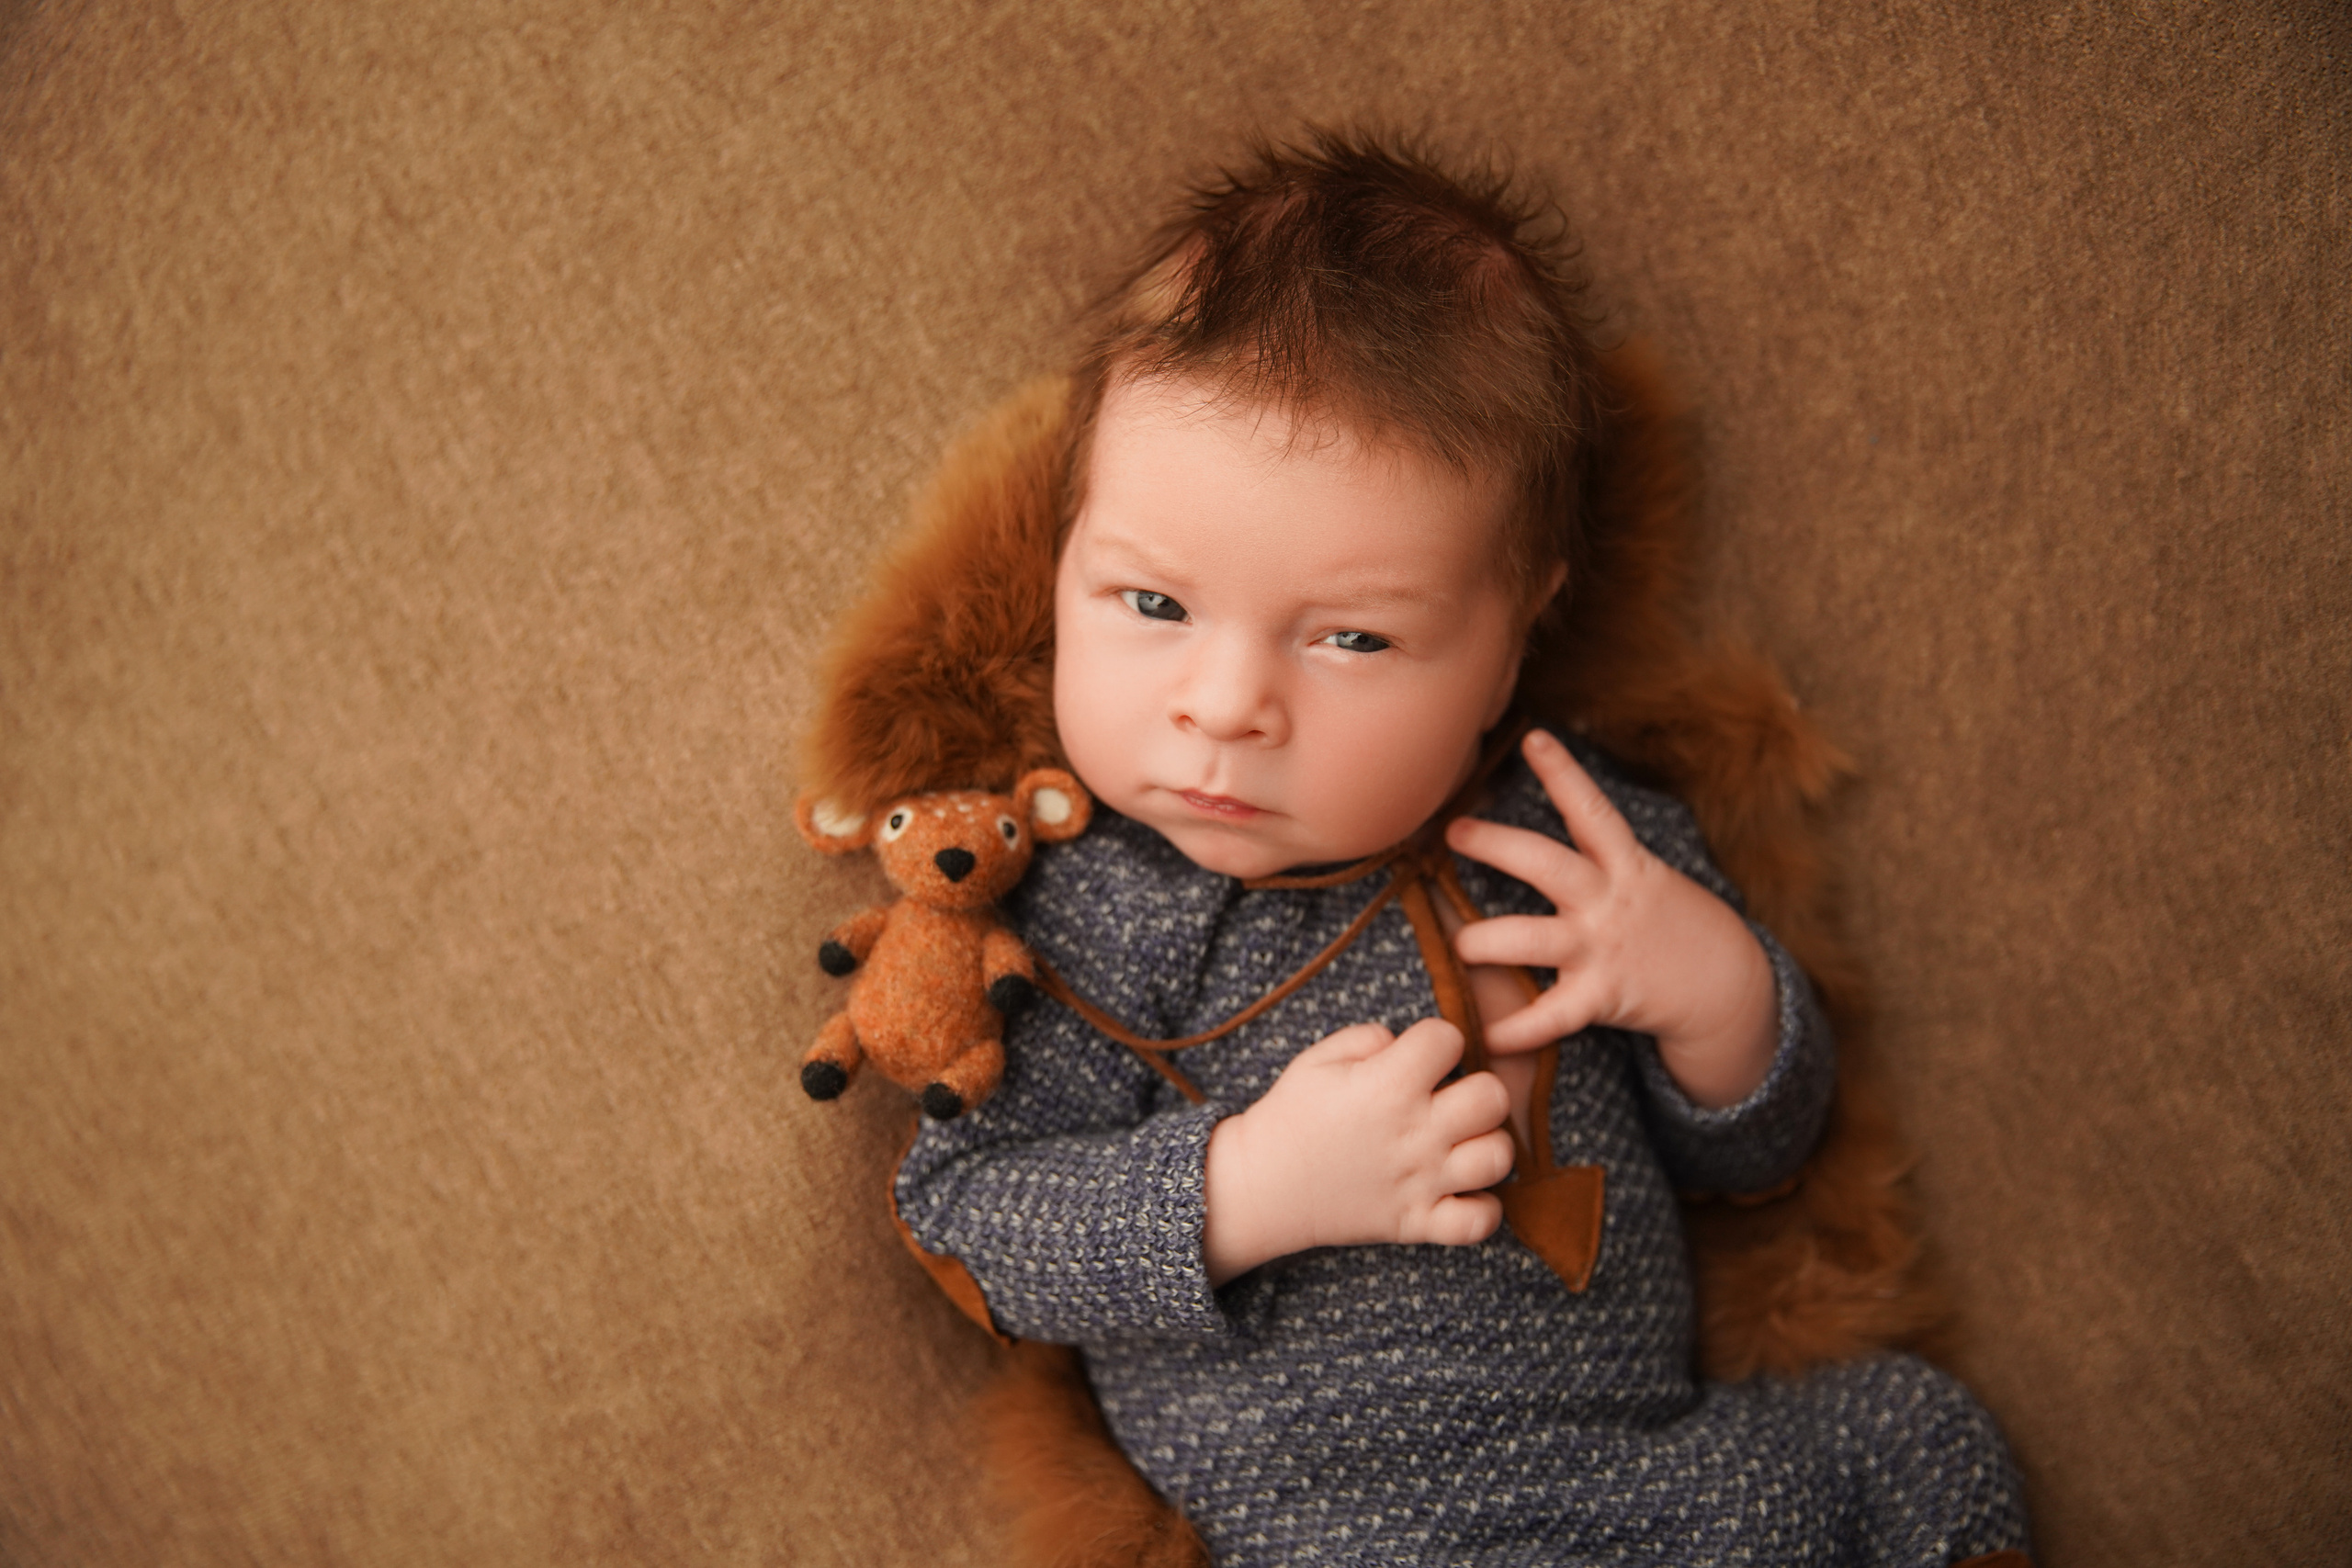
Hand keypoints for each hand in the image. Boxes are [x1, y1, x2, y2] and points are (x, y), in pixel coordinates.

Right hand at [1202, 1018, 1513, 1284]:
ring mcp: (1421, 1182)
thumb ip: (1370, 1037)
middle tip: (1449, 1099)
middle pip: (1492, 1096)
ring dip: (1486, 1144)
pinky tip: (1461, 1190)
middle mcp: (1415, 1133)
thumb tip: (1407, 1043)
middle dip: (1477, 1087)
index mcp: (1388, 1085)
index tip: (1419, 1055)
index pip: (1448, 1038)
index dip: (1437, 1039)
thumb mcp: (1317, 1058)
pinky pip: (1481, 1222)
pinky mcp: (1417, 1223)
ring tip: (1460, 1142)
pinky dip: (1481, 1208)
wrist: (1261, 1186)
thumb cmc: (1290, 1116)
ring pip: (1499, 1157)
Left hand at [1443, 729, 1777, 1109]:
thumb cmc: (1666, 924)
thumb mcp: (1642, 877)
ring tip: (1459, 944)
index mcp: (1623, 865)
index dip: (1564, 773)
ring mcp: (1603, 948)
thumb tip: (1533, 836)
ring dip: (1487, 941)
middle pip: (1547, 864)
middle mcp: (1609, 900)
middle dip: (1497, 845)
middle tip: (1454, 831)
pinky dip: (1518, 1028)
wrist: (1725, 986)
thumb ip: (1595, 857)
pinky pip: (1552, 1015)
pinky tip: (1487, 1035)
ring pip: (1533, 939)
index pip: (1592, 810)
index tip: (1533, 738)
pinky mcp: (1603, 997)